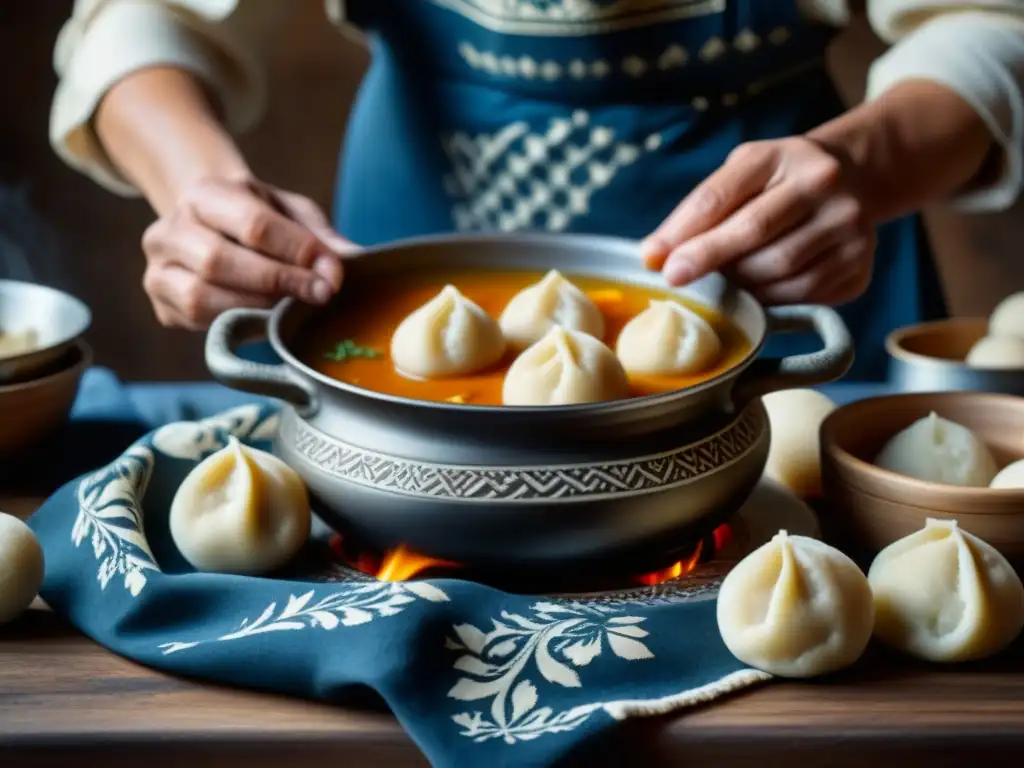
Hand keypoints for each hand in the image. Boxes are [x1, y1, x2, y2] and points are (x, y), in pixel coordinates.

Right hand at [141, 177, 354, 328]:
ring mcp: (158, 268)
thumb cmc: (257, 218)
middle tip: (318, 296)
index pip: (253, 225)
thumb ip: (319, 235)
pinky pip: (196, 321)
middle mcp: (170, 229)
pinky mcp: (161, 303)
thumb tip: (354, 258)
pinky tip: (262, 319)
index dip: (297, 252)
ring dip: (255, 308)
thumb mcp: (292, 213)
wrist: (209, 226)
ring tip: (290, 309)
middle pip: (220, 261)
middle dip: (278, 283)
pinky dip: (233, 323)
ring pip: (201, 297)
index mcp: (204, 194)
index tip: (332, 275)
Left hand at [641, 137, 875, 305]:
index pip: (722, 195)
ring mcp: (849, 225)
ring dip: (740, 284)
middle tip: (678, 280)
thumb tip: (652, 255)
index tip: (658, 261)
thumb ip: (697, 210)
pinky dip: (771, 299)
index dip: (685, 232)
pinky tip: (758, 292)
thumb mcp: (741, 175)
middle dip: (708, 260)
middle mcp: (823, 184)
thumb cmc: (778, 181)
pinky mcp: (860, 264)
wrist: (854, 178)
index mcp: (781, 155)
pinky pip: (803, 294)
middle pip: (753, 232)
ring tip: (723, 283)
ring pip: (778, 269)